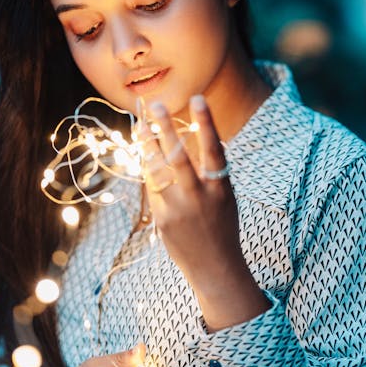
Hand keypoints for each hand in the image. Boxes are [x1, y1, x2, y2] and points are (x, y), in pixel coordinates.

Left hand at [140, 95, 269, 329]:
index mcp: (220, 189)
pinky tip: (143, 152)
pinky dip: (148, 169)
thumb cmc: (222, 227)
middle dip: (166, 129)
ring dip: (148, 145)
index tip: (197, 98)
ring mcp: (177, 208)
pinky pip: (152, 187)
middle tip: (155, 105)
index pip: (213, 150)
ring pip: (157, 170)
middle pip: (178, 157)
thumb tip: (192, 143)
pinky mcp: (161, 218)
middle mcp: (198, 197)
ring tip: (140, 125)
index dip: (206, 123)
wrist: (215, 267)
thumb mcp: (225, 198)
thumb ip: (210, 174)